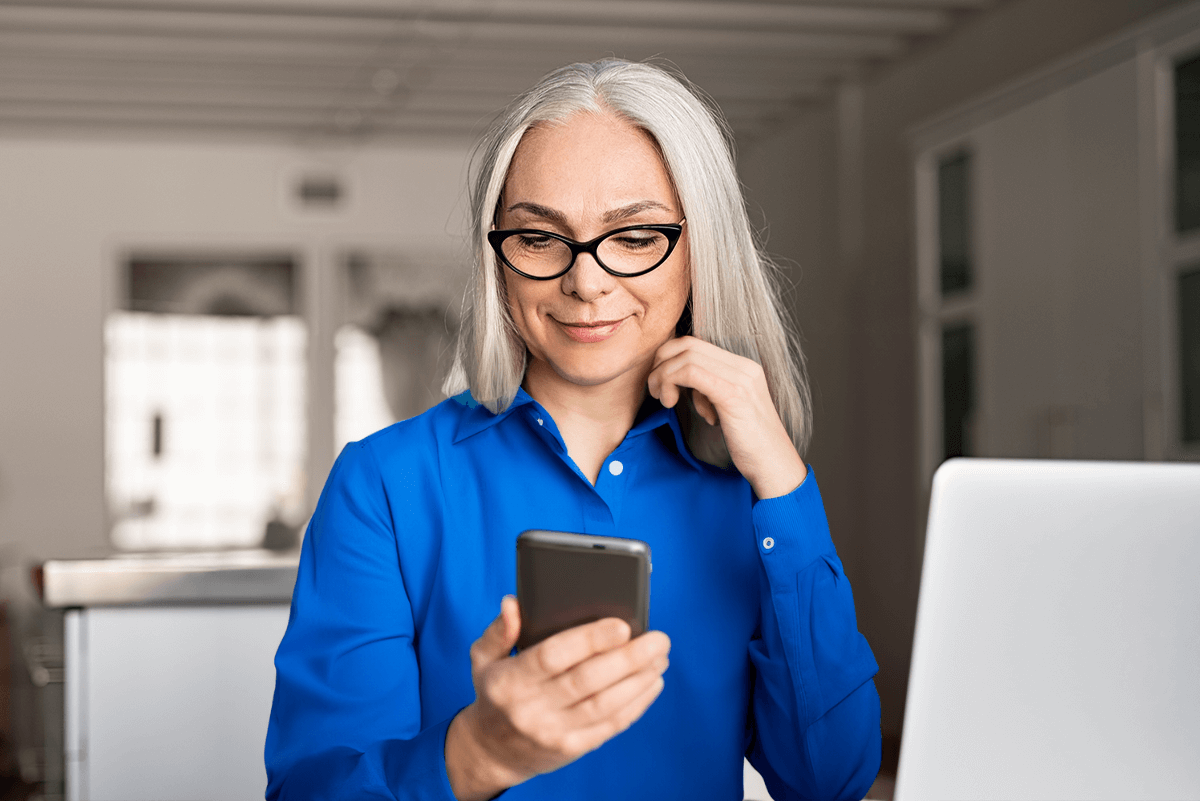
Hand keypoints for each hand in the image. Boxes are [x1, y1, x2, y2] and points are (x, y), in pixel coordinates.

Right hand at [445, 597, 669, 800]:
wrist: (494, 751)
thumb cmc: (496, 693)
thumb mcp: (484, 659)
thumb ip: (499, 630)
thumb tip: (513, 603)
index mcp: (510, 681)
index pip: (552, 657)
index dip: (589, 640)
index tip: (622, 625)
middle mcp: (532, 709)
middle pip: (586, 681)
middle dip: (628, 658)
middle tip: (659, 638)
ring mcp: (554, 732)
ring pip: (605, 704)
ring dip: (639, 680)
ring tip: (660, 657)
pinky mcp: (573, 748)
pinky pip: (611, 725)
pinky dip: (636, 703)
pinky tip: (652, 682)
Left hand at [647, 335, 805, 498]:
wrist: (775, 466)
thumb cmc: (749, 445)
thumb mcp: (726, 409)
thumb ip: (708, 390)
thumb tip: (678, 380)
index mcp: (743, 367)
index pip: (696, 344)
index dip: (669, 359)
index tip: (661, 384)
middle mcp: (744, 366)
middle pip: (688, 344)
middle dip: (661, 364)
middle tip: (655, 390)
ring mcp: (741, 378)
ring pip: (686, 357)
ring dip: (663, 376)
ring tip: (664, 400)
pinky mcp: (733, 394)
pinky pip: (691, 373)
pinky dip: (671, 383)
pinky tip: (671, 404)